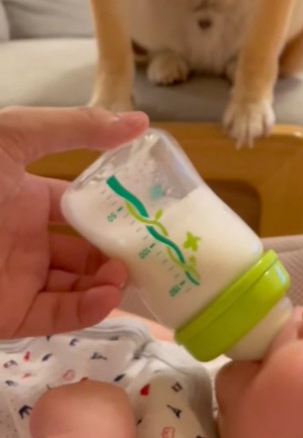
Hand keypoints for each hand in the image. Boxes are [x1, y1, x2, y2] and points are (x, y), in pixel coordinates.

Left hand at [0, 106, 147, 338]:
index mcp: (22, 194)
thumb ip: (77, 127)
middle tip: (152, 248)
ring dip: (107, 281)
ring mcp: (15, 277)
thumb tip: (141, 120)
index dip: (111, 207)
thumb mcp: (15, 135)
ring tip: (129, 273)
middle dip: (117, 249)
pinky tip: (109, 296)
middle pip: (82, 249)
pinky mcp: (7, 314)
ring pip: (75, 286)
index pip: (77, 204)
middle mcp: (22, 237)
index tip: (149, 208)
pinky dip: (86, 310)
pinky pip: (55, 317)